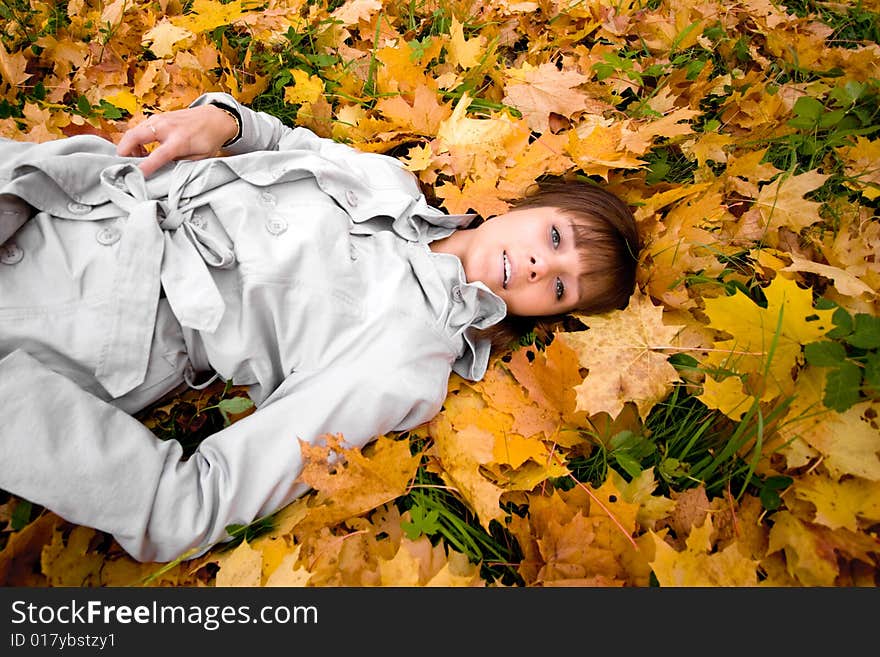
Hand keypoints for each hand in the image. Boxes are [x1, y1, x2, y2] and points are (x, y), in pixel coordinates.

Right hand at [115, 104, 238, 177]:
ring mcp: (159, 119)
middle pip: (135, 136)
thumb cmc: (208, 140)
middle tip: (123, 165)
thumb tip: (163, 172)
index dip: (146, 166)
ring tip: (137, 159)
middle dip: (123, 151)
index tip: (137, 175)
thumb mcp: (199, 158)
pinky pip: (139, 128)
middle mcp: (166, 128)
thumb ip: (181, 164)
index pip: (158, 155)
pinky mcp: (157, 117)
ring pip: (133, 131)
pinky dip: (135, 139)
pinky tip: (143, 149)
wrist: (215, 118)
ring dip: (128, 146)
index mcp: (180, 141)